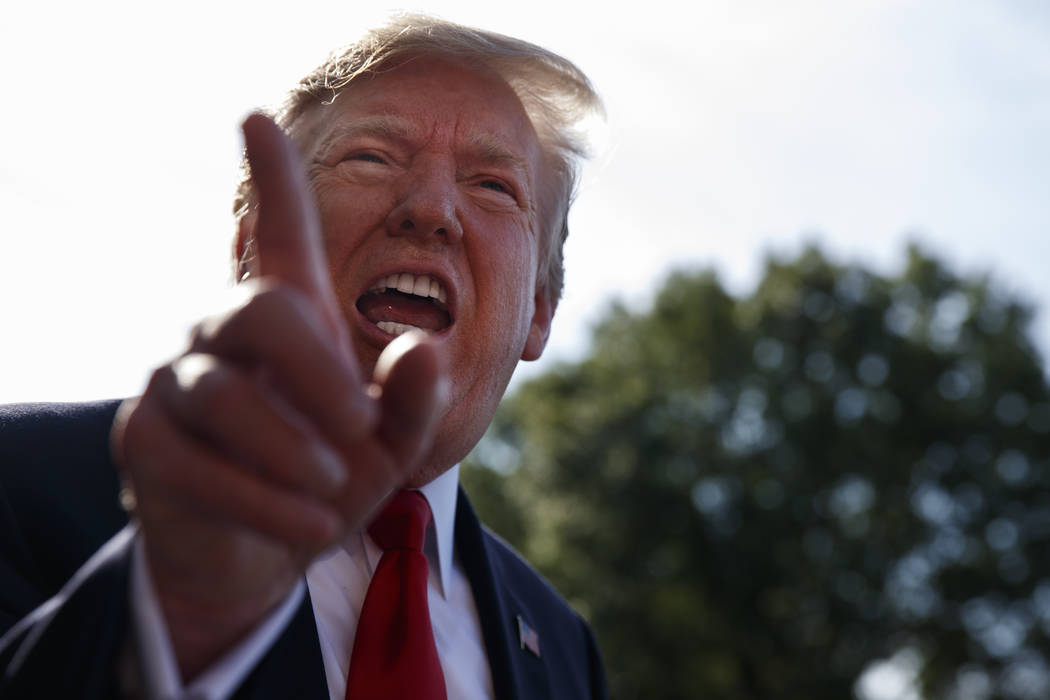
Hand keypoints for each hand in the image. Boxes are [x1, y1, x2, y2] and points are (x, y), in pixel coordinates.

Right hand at [110, 114, 446, 678]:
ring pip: (225, 395)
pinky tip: (307, 524)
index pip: (278, 236)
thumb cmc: (332, 478)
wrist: (269, 554)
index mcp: (288, 319)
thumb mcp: (391, 444)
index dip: (272, 180)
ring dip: (292, 449)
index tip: (257, 118)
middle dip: (320, 374)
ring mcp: (173, 381)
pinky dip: (264, 501)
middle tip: (362, 428)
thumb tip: (424, 345)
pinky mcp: (144, 440)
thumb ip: (414, 399)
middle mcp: (222, 332)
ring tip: (333, 488)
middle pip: (261, 309)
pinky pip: (197, 464)